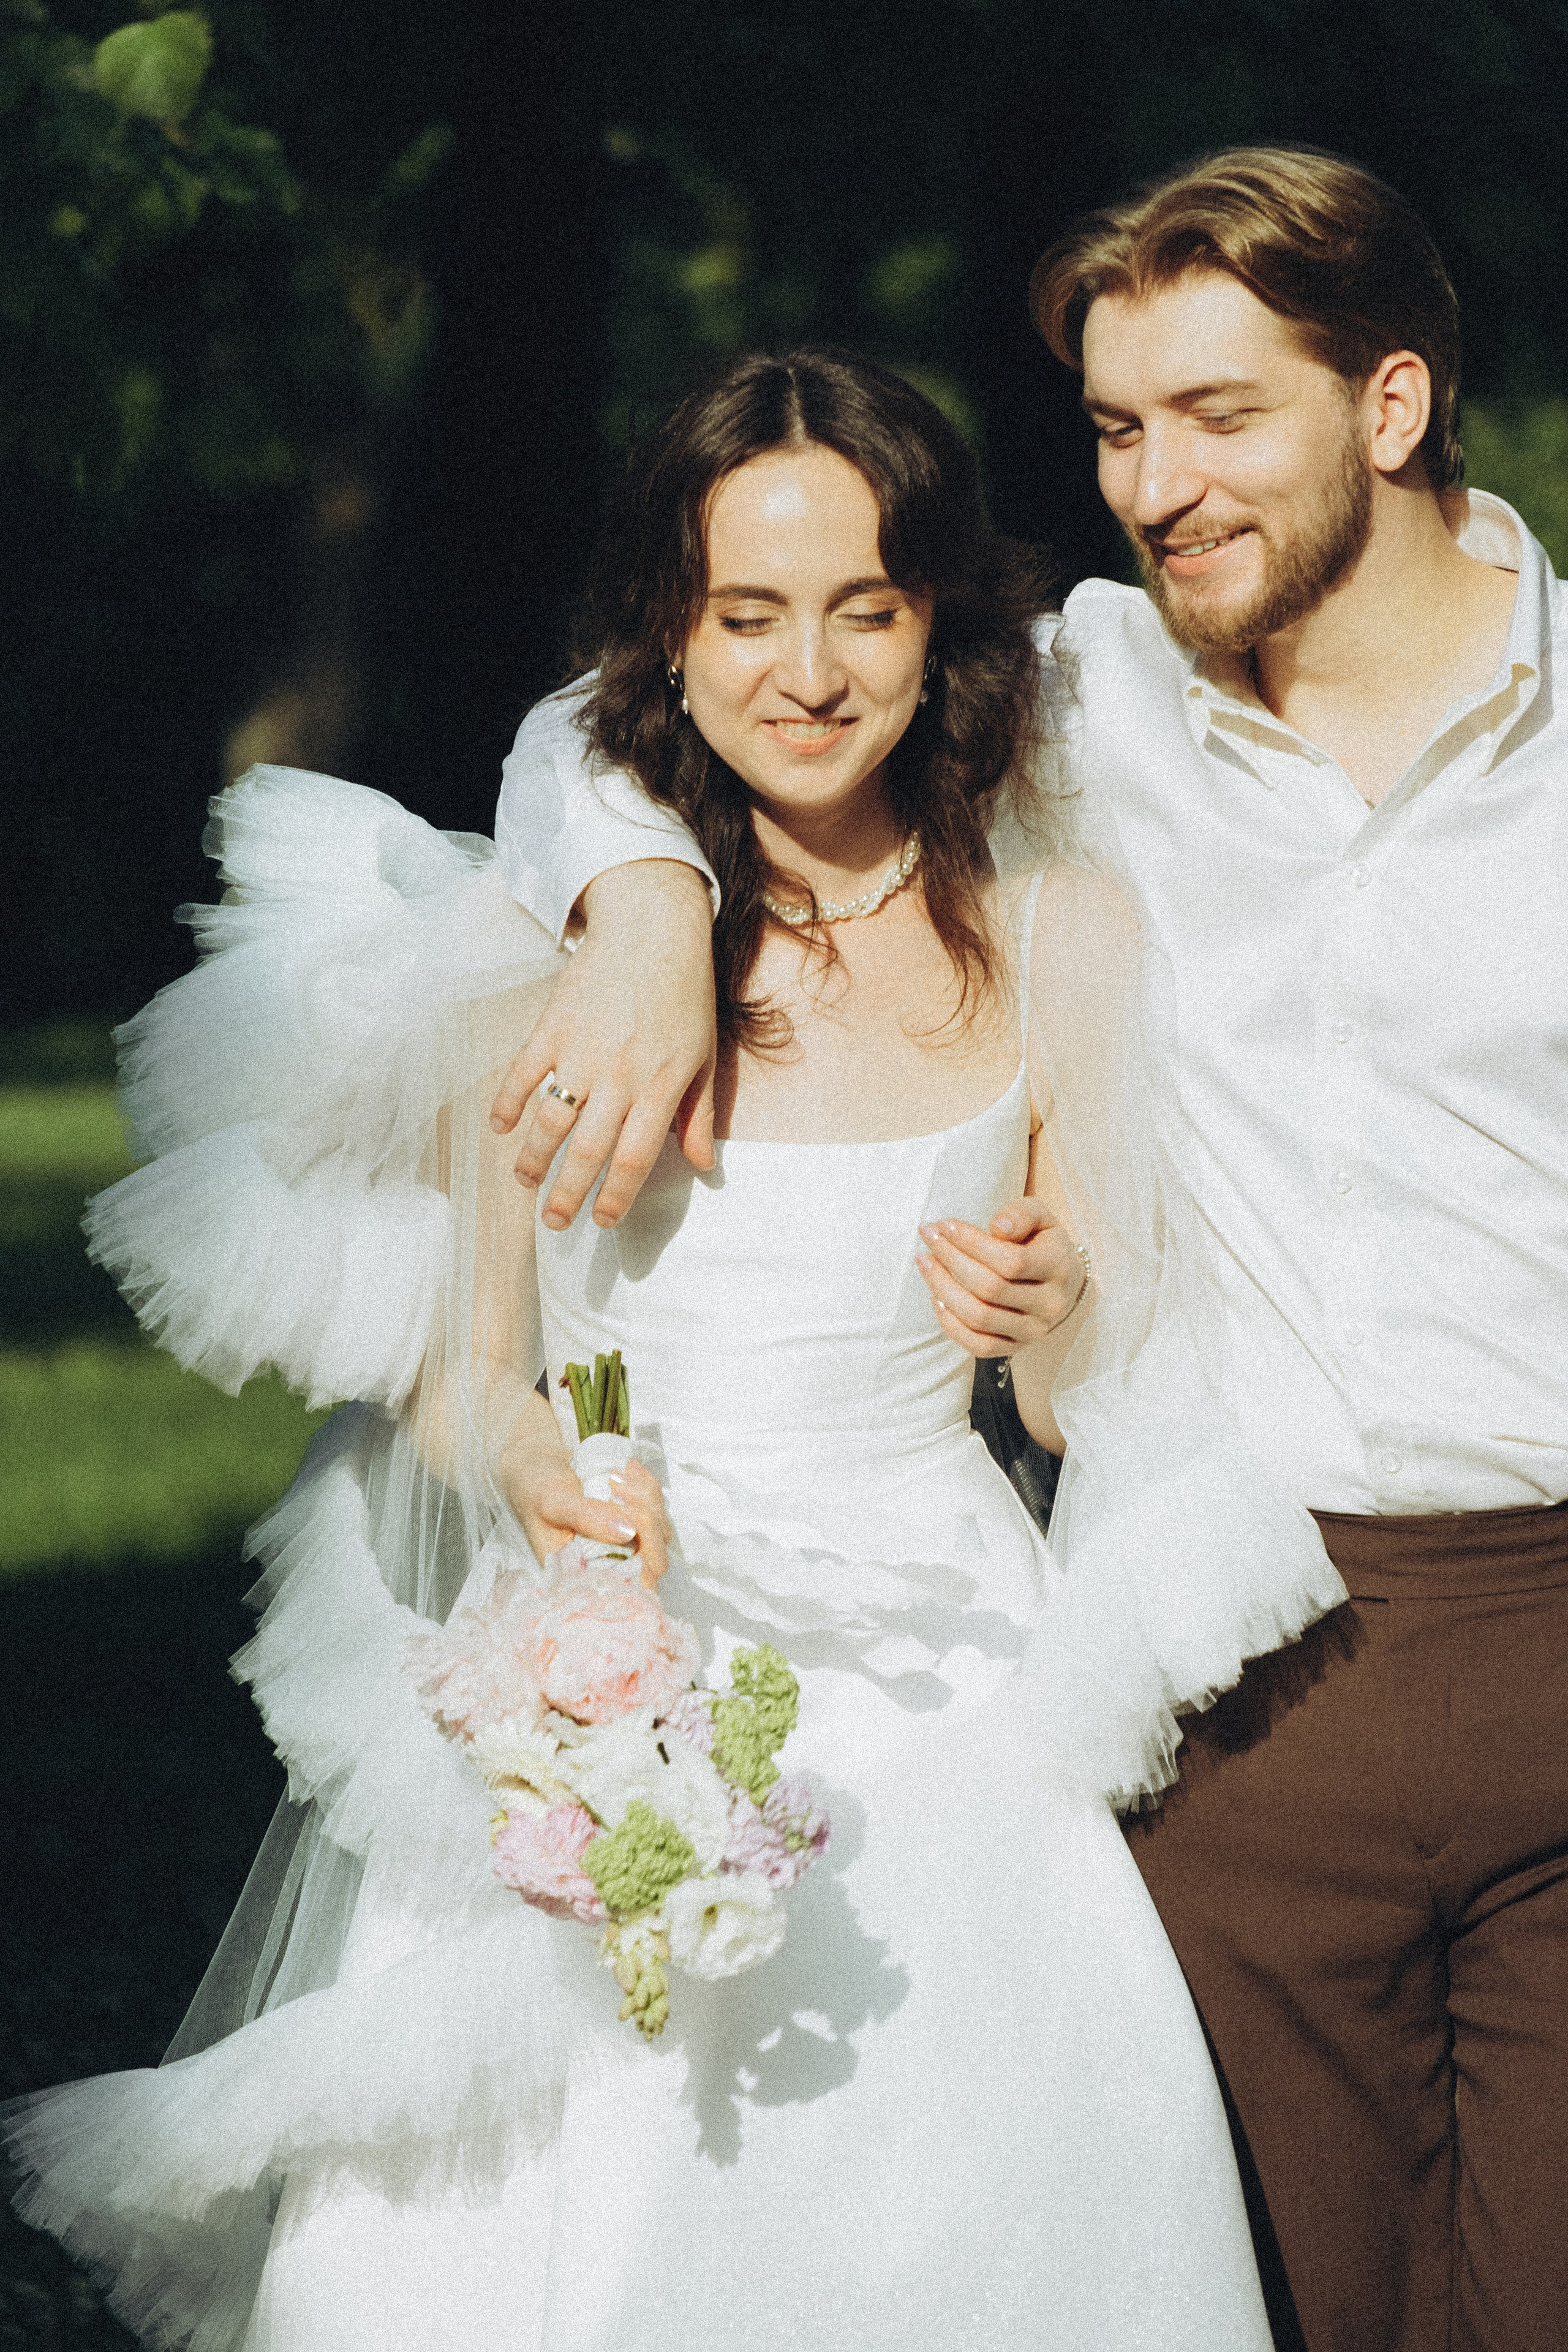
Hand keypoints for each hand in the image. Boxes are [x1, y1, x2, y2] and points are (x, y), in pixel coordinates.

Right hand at [489, 862, 717, 1230]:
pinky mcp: (552, 1025)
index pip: (634, 1156)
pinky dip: (507, 1102)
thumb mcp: (704, 1055)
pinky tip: (500, 1127)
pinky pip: (522, 1073)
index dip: (616, 1195)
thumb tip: (701, 1166)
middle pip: (588, 1149)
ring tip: (526, 1181)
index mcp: (661, 1084)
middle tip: (554, 1222)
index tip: (602, 1222)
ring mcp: (581, 1049)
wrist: (653, 927)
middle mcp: (619, 1073)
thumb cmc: (685, 994)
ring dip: (533, 1157)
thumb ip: (699, 1113)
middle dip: (568, 1193)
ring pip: (550, 1119)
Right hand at [499, 1427, 673, 1588]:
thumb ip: (586, 1517)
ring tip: (613, 1476)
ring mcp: (626, 1542)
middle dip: (646, 1521)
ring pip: (661, 1531)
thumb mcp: (553, 1503)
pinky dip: (646, 1486)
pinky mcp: (635, 1519)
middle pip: (655, 1561)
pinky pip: (659, 1507)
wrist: (536, 1464)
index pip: (629, 1593)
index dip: (642, 1571)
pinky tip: (624, 1471)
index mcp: (584, 1574)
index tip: (631, 1533)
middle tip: (616, 1490)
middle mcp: (609, 1564)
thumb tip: (627, 1531)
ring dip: (645, 1498)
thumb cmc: (536, 1490)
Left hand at [916, 1198, 1084, 1358]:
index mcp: (1058, 1267)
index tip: (944, 1225)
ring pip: (979, 1317)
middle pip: (989, 1288)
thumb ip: (1022, 1214)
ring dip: (943, 1288)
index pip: (1009, 1260)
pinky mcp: (1015, 1347)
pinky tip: (936, 1297)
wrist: (1063, 1285)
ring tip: (925, 1262)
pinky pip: (978, 1345)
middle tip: (928, 1237)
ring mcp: (1033, 1330)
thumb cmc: (1043, 1244)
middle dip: (950, 1260)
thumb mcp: (1041, 1217)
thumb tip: (997, 1228)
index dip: (971, 1242)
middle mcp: (1049, 1304)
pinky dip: (951, 1324)